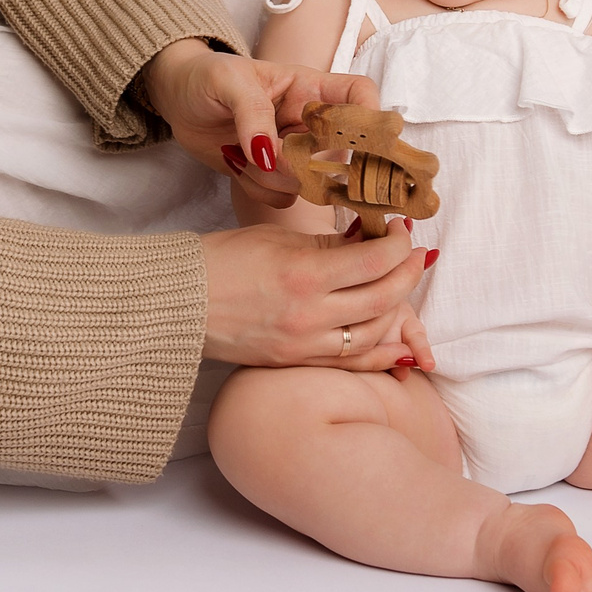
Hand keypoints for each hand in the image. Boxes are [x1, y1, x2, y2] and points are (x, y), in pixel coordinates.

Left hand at [136, 40, 379, 209]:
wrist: (178, 99)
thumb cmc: (206, 77)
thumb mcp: (227, 81)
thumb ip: (252, 113)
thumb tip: (271, 154)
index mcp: (309, 88)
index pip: (360, 96)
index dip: (369, 118)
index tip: (353, 141)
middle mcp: (309, 122)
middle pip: (341, 154)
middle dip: (307, 165)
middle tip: (269, 156)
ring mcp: (294, 151)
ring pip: (309, 183)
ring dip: (272, 177)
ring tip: (240, 154)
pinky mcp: (274, 174)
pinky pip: (283, 196)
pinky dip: (257, 189)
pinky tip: (234, 163)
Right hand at [200, 223, 432, 369]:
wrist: (178, 304)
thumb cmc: (222, 261)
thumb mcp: (276, 239)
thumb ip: (328, 244)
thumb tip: (369, 242)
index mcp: (304, 274)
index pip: (376, 260)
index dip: (399, 243)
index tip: (402, 229)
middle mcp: (310, 315)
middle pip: (384, 297)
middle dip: (408, 272)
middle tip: (414, 254)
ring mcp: (305, 344)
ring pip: (375, 333)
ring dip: (398, 308)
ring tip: (401, 285)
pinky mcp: (297, 362)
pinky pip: (352, 362)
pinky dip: (381, 352)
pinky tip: (400, 343)